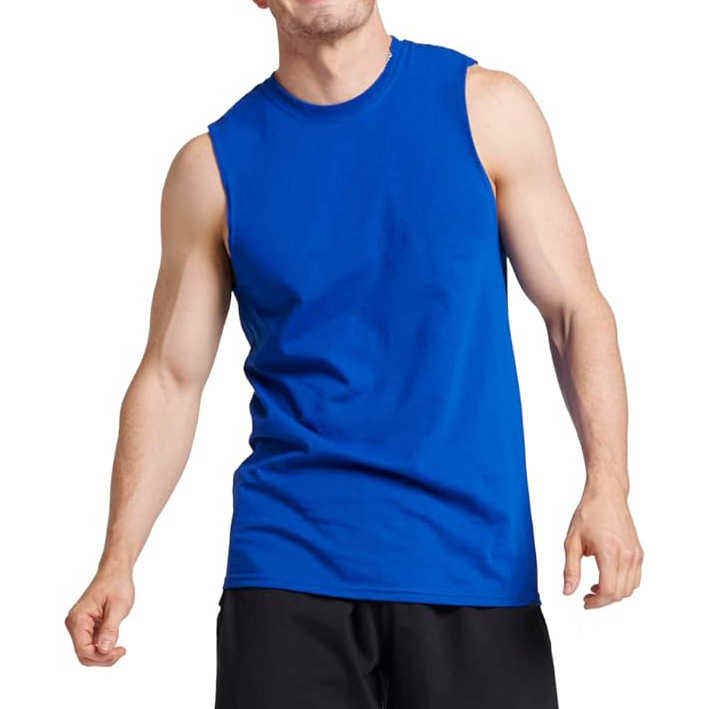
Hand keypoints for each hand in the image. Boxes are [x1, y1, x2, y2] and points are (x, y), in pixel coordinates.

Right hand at [65, 565, 133, 665]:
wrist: (115, 572)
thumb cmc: (117, 585)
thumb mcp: (118, 607)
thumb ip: (109, 629)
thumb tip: (103, 650)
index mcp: (78, 619)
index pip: (84, 650)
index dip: (102, 656)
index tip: (121, 650)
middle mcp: (74, 624)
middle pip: (84, 654)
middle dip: (103, 658)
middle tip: (122, 650)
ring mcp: (79, 625)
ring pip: (87, 651)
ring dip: (103, 653)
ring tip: (120, 646)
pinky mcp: (85, 626)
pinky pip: (91, 643)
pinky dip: (103, 646)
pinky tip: (115, 638)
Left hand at [563, 480, 642, 608]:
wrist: (607, 496)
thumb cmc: (589, 514)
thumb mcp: (572, 541)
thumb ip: (570, 569)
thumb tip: (568, 591)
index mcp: (609, 552)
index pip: (608, 590)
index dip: (596, 602)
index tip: (585, 602)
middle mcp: (627, 555)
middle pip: (620, 593)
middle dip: (603, 600)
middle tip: (587, 597)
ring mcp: (636, 554)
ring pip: (630, 588)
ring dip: (614, 594)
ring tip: (595, 588)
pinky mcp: (639, 552)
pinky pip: (635, 578)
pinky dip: (623, 584)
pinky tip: (607, 578)